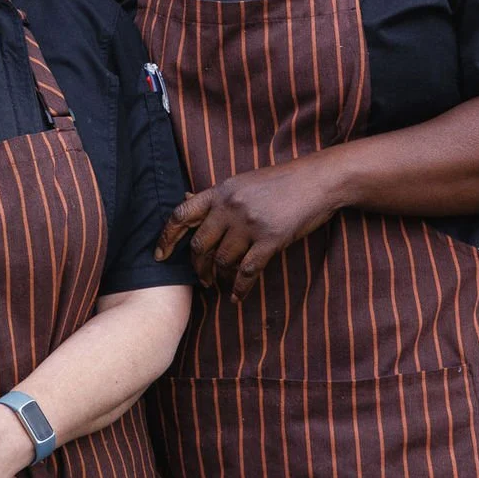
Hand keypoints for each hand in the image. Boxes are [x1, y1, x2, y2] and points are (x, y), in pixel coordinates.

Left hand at [159, 157, 338, 291]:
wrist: (319, 180)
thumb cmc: (281, 182)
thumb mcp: (242, 182)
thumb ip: (215, 196)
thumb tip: (184, 199)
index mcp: (220, 191)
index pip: (181, 215)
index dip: (166, 238)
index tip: (159, 256)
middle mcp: (230, 206)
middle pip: (200, 245)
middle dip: (196, 267)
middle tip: (201, 279)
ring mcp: (250, 223)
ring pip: (222, 260)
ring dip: (219, 277)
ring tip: (220, 284)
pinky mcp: (271, 239)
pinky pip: (247, 271)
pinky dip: (239, 288)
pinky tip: (237, 297)